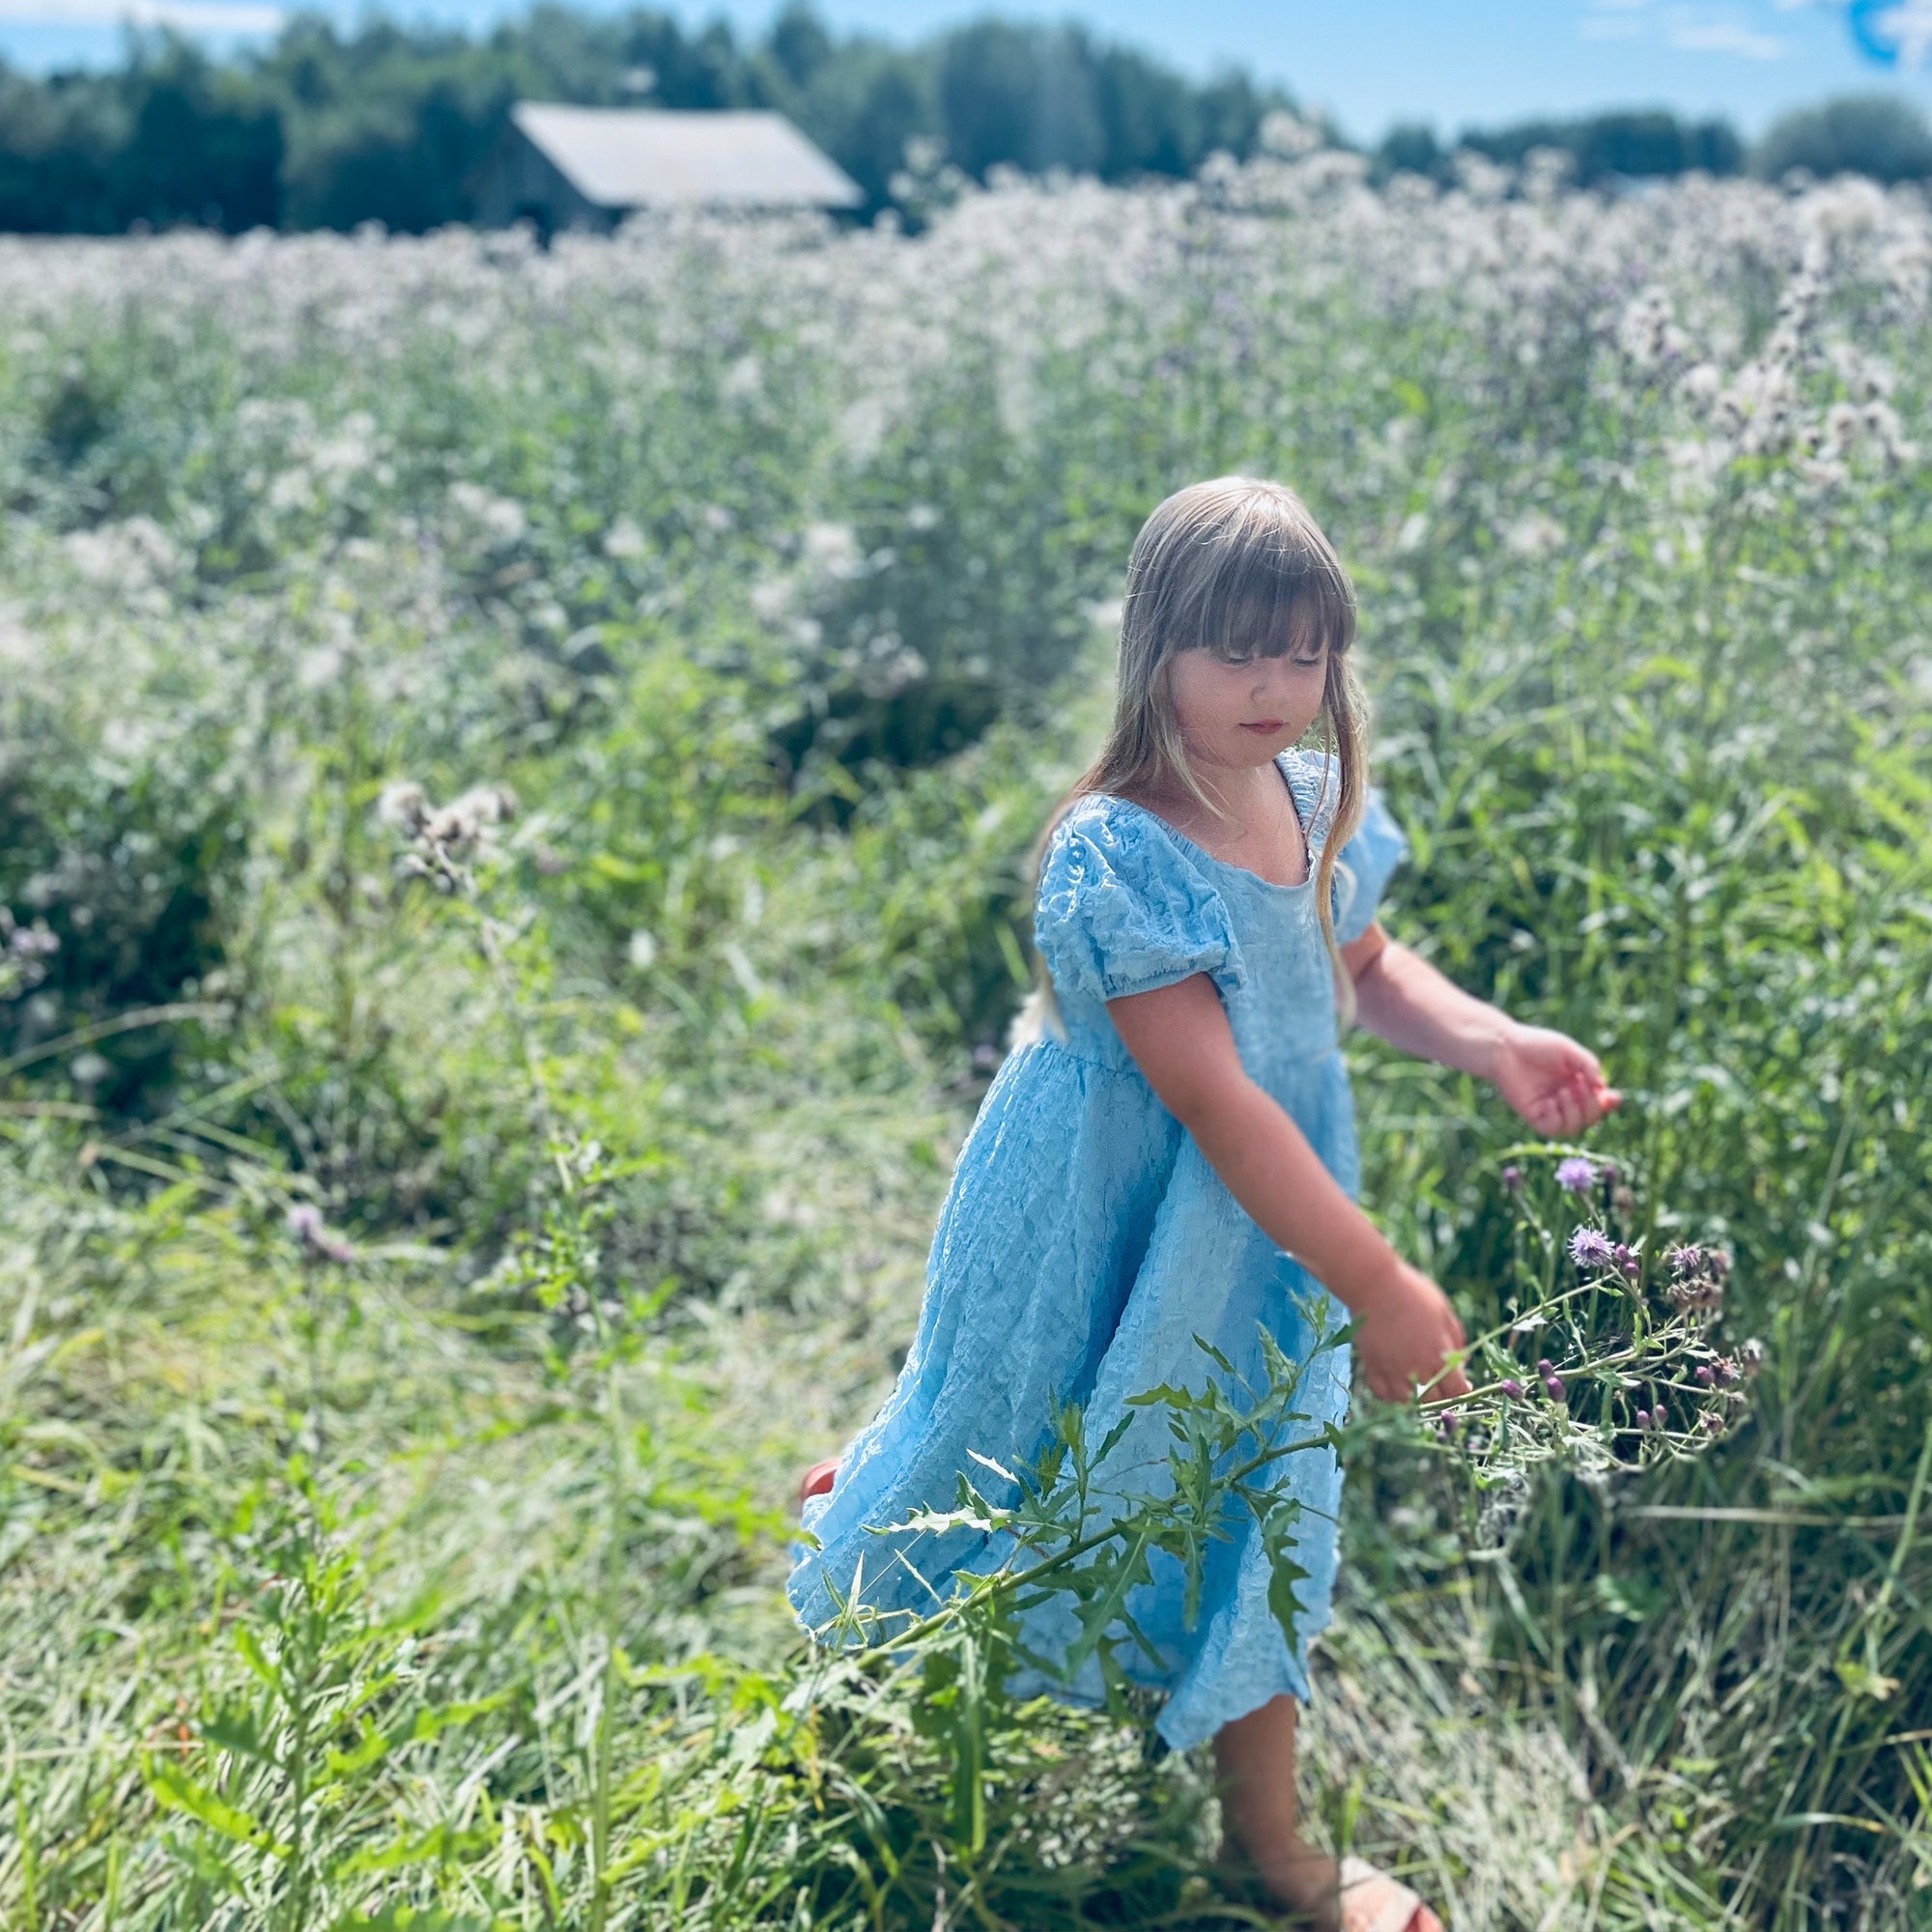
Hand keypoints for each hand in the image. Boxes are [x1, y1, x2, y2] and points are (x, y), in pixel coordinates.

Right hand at [1352, 1260, 1470, 1403]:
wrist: (1374, 1284)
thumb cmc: (1413, 1292)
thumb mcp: (1444, 1310)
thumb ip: (1456, 1339)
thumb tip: (1462, 1361)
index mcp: (1439, 1354)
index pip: (1457, 1390)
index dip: (1462, 1391)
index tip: (1461, 1384)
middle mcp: (1416, 1367)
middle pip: (1433, 1400)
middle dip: (1440, 1394)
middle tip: (1439, 1382)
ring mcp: (1392, 1369)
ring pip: (1406, 1401)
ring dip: (1414, 1397)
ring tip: (1416, 1384)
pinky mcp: (1372, 1365)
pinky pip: (1381, 1393)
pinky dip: (1389, 1394)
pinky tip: (1395, 1383)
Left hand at [1489, 1022, 1620, 1136]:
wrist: (1504, 1047)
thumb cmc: (1536, 1045)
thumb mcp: (1568, 1051)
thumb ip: (1589, 1066)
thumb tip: (1602, 1088)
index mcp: (1578, 1083)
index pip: (1600, 1101)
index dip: (1609, 1104)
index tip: (1613, 1097)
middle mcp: (1566, 1098)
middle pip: (1590, 1117)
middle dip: (1592, 1106)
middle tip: (1580, 1085)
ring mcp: (1550, 1108)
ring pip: (1573, 1127)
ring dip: (1575, 1113)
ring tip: (1563, 1091)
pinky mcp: (1533, 1115)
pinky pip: (1551, 1129)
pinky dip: (1556, 1119)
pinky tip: (1550, 1102)